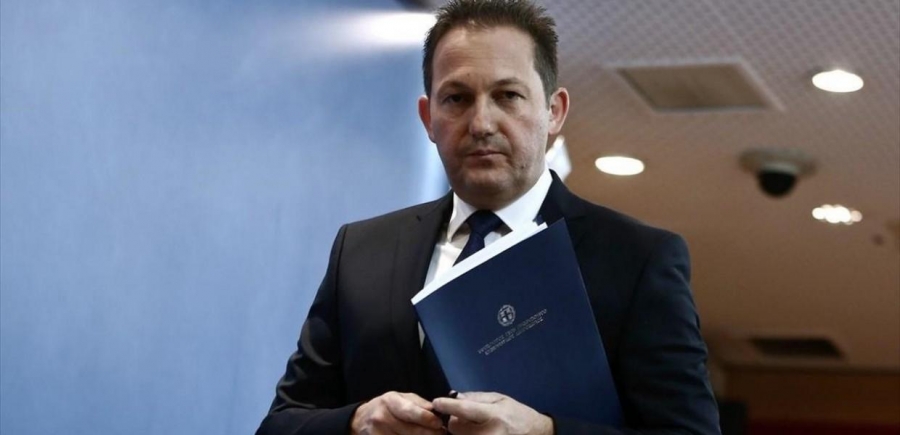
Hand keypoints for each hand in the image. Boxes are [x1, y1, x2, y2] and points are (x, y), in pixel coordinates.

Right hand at [351, 391, 444, 434]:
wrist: (361, 419)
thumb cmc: (387, 407)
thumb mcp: (400, 398)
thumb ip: (418, 404)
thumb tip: (436, 410)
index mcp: (390, 401)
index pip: (410, 411)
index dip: (426, 419)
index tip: (438, 423)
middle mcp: (382, 417)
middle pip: (410, 430)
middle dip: (429, 433)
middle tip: (440, 433)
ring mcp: (378, 433)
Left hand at [433, 392, 553, 434]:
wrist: (537, 434)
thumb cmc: (517, 415)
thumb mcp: (500, 399)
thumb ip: (477, 398)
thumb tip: (455, 397)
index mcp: (494, 415)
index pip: (465, 409)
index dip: (449, 406)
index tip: (437, 402)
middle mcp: (490, 433)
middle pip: (456, 427)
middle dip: (456, 421)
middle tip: (467, 418)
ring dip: (462, 431)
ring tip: (477, 427)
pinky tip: (478, 432)